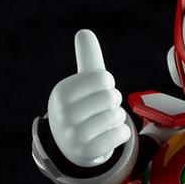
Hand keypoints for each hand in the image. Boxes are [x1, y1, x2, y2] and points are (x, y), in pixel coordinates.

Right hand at [47, 29, 130, 166]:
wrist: (72, 148)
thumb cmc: (82, 109)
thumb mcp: (81, 85)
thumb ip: (87, 59)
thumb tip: (85, 32)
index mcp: (62, 92)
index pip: (103, 78)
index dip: (108, 85)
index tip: (97, 94)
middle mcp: (63, 113)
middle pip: (112, 96)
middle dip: (114, 103)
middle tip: (102, 111)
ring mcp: (74, 134)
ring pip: (118, 116)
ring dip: (117, 119)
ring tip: (104, 124)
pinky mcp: (88, 152)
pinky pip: (122, 134)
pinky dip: (122, 133)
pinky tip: (109, 136)